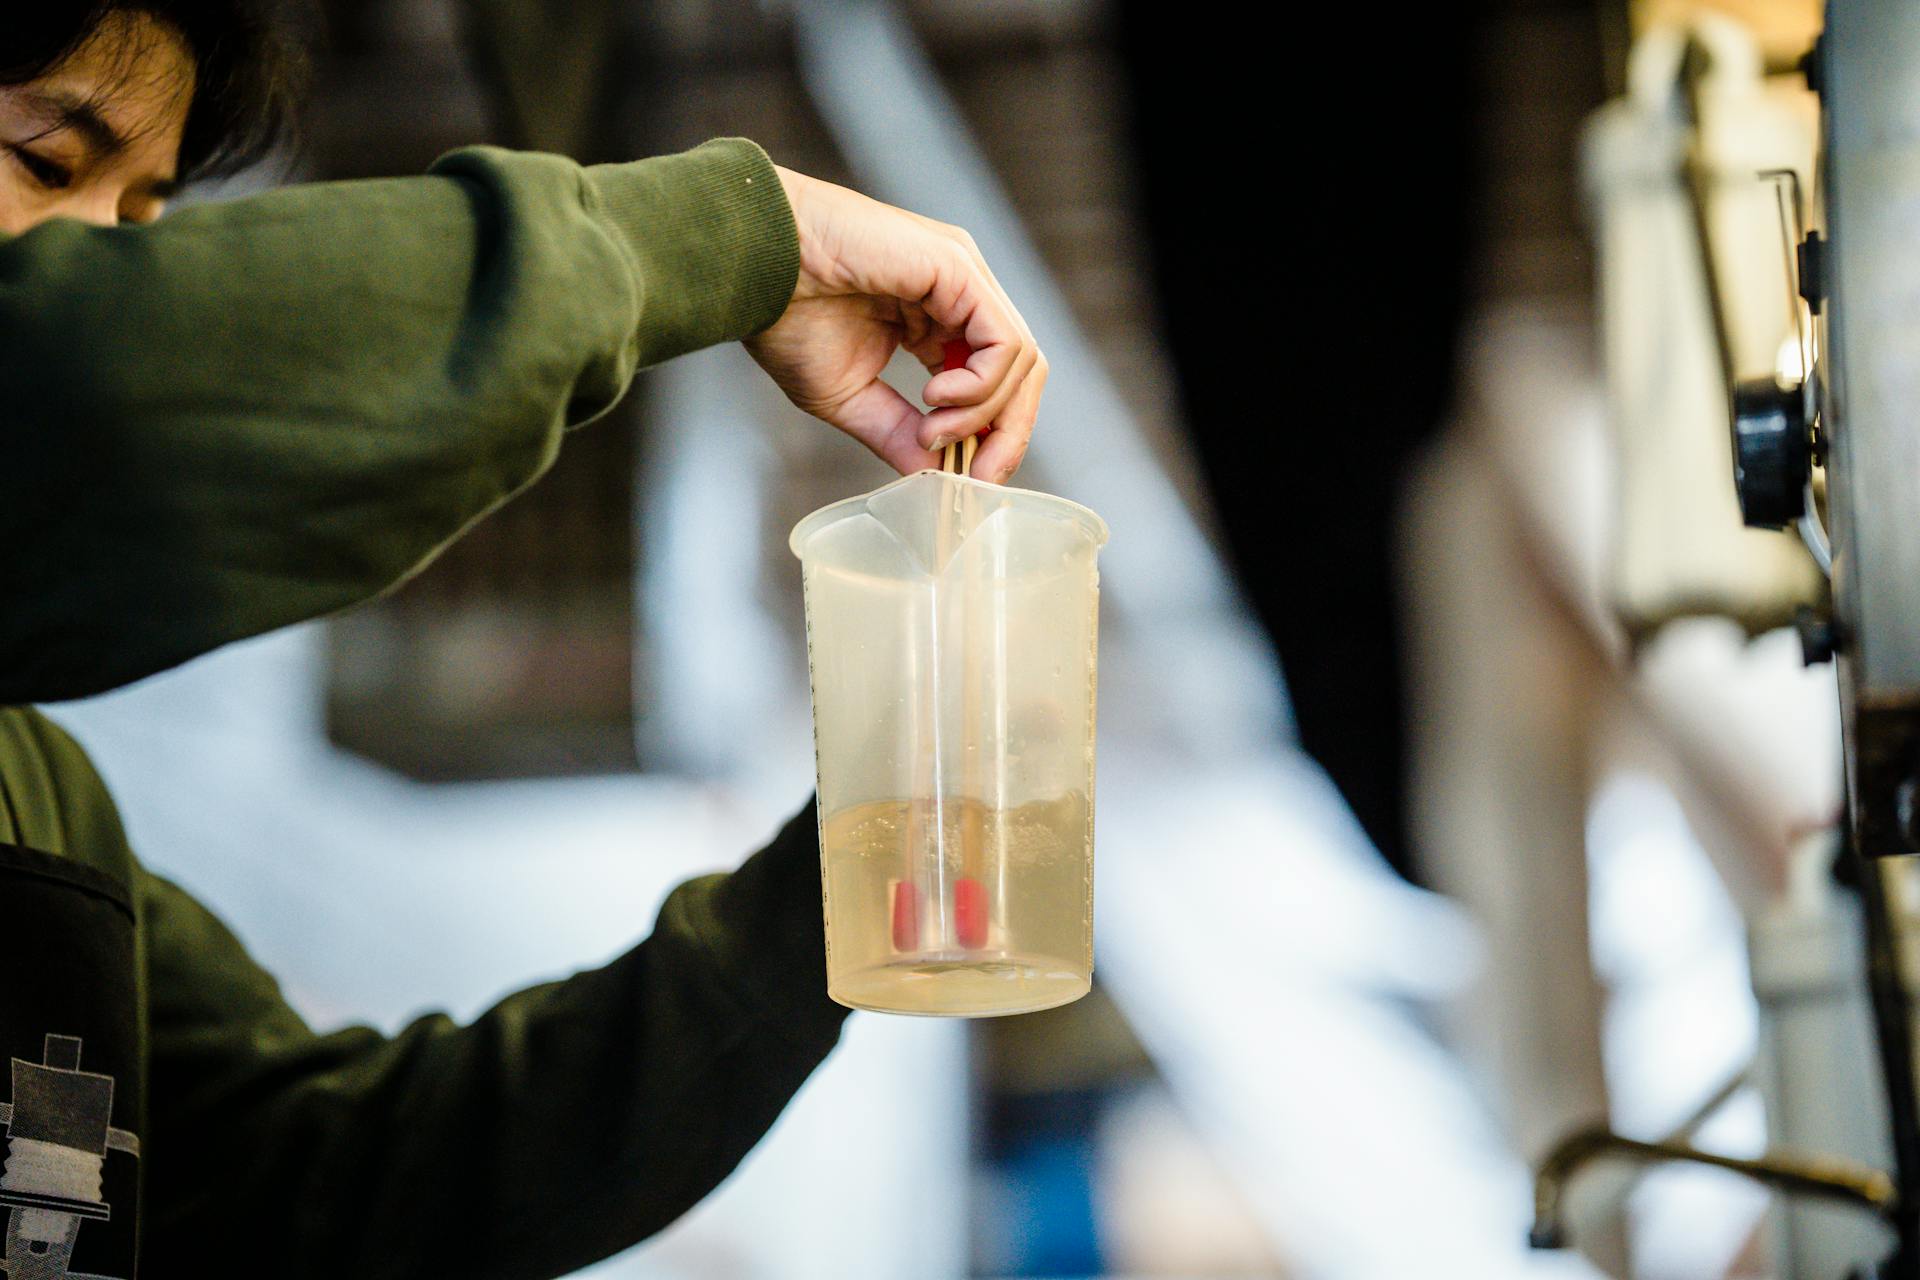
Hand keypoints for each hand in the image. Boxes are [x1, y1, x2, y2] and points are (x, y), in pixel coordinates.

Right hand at [744, 166, 1045, 481]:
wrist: (751, 267)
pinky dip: (980, 385)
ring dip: (983, 414)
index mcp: (936, 317)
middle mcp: (960, 292)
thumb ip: (897, 432)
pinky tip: (935, 399)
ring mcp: (963, 275)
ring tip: (932, 432)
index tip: (965, 482)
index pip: (994, 380)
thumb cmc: (784, 317)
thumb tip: (933, 475)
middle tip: (974, 479)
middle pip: (1021, 371)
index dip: (990, 435)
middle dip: (1006, 435)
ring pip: (1020, 359)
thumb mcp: (849, 396)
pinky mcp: (958, 267)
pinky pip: (1003, 341)